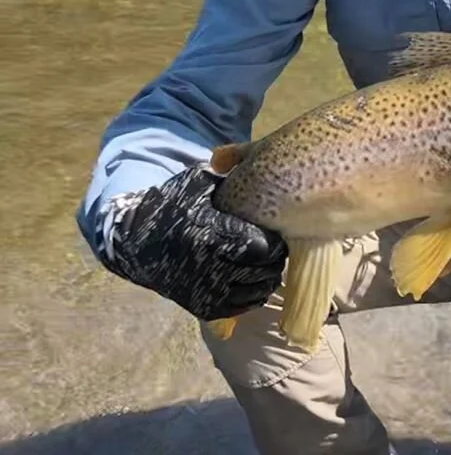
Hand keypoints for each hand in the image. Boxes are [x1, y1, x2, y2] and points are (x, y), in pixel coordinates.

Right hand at [100, 165, 287, 319]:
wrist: (137, 241)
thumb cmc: (172, 206)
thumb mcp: (198, 184)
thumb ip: (230, 182)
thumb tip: (263, 176)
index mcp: (213, 234)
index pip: (262, 246)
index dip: (276, 240)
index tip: (280, 229)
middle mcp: (211, 267)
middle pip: (263, 270)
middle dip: (275, 259)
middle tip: (279, 247)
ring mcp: (206, 290)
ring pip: (256, 291)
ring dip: (268, 277)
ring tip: (269, 263)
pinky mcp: (201, 306)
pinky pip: (241, 306)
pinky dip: (254, 294)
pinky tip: (255, 279)